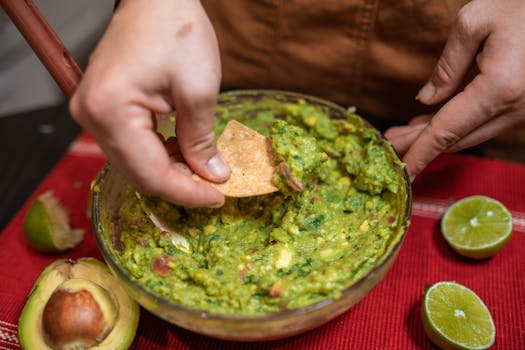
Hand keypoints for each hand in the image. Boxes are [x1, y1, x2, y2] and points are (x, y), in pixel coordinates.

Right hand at [70, 0, 228, 206]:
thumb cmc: (176, 29)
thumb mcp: (199, 90)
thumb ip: (202, 140)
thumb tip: (211, 176)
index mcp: (110, 111)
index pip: (150, 174)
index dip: (187, 193)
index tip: (218, 198)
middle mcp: (90, 115)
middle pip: (138, 174)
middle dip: (179, 184)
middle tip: (213, 185)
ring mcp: (92, 111)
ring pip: (134, 163)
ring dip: (170, 170)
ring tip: (203, 165)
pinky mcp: (102, 107)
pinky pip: (131, 145)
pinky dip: (159, 153)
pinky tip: (182, 147)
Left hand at [384, 0, 524, 178]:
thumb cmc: (519, 5)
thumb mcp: (474, 23)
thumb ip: (447, 66)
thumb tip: (426, 100)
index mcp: (499, 88)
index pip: (447, 131)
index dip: (420, 154)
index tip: (401, 173)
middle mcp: (514, 107)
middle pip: (457, 138)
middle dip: (420, 145)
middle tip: (390, 144)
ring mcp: (523, 110)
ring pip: (471, 134)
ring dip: (437, 137)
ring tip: (404, 134)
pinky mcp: (524, 106)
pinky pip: (485, 124)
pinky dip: (457, 126)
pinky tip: (433, 123)